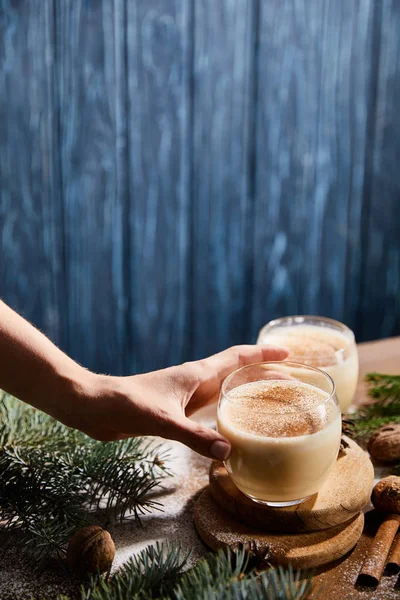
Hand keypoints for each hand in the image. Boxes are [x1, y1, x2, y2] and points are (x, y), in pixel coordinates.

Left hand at [65, 345, 287, 459]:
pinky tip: (233, 429)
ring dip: (247, 393)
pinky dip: (227, 414)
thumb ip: (194, 436)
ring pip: (225, 391)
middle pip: (237, 373)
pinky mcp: (176, 411)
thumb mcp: (162, 420)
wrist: (96, 406)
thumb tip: (229, 452)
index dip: (262, 355)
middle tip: (293, 386)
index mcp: (196, 373)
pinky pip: (210, 409)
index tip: (287, 354)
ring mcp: (187, 396)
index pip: (237, 357)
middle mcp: (195, 381)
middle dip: (264, 376)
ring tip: (271, 403)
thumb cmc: (125, 403)